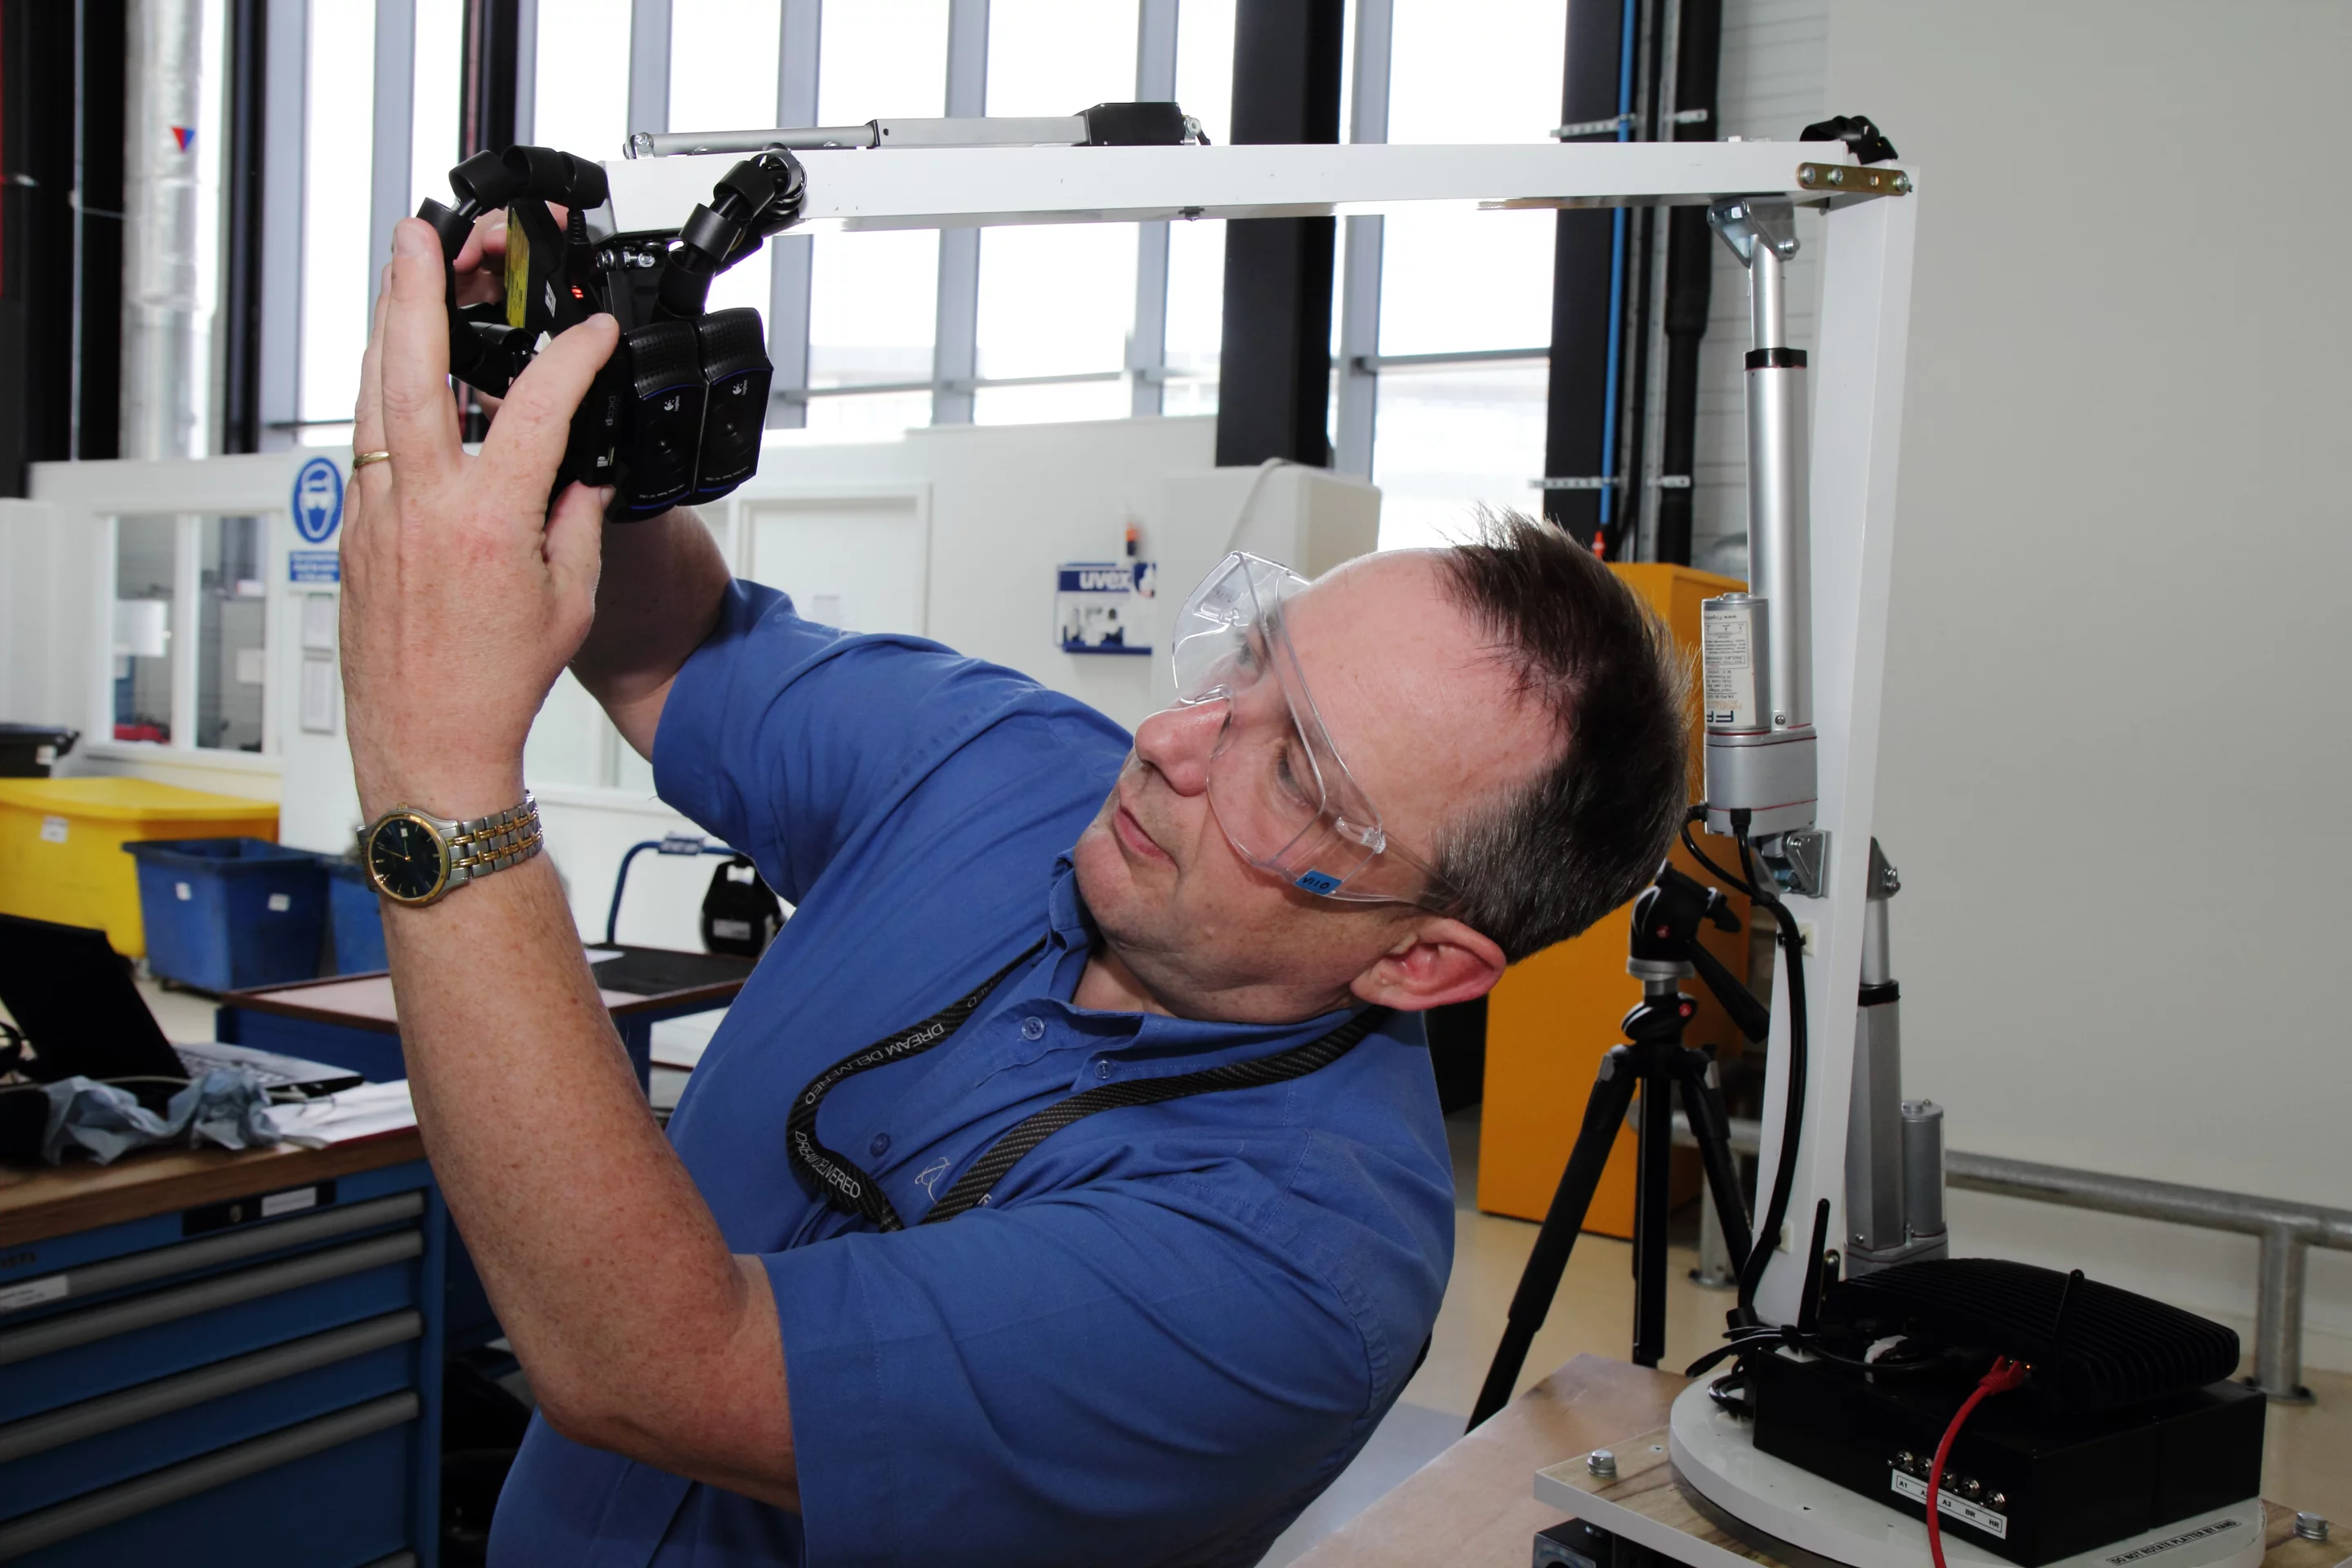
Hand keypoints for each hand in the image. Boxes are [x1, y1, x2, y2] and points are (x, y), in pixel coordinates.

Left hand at [341, 216, 619, 821]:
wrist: (429, 739)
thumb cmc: (496, 684)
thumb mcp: (569, 598)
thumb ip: (576, 521)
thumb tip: (579, 476)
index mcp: (489, 520)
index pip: (540, 407)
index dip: (574, 357)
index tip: (594, 336)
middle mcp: (422, 506)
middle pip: (411, 365)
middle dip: (416, 288)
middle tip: (420, 236)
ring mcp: (377, 515)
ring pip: (373, 397)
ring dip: (390, 330)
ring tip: (402, 283)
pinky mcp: (355, 533)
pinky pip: (369, 445)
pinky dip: (384, 399)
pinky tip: (398, 383)